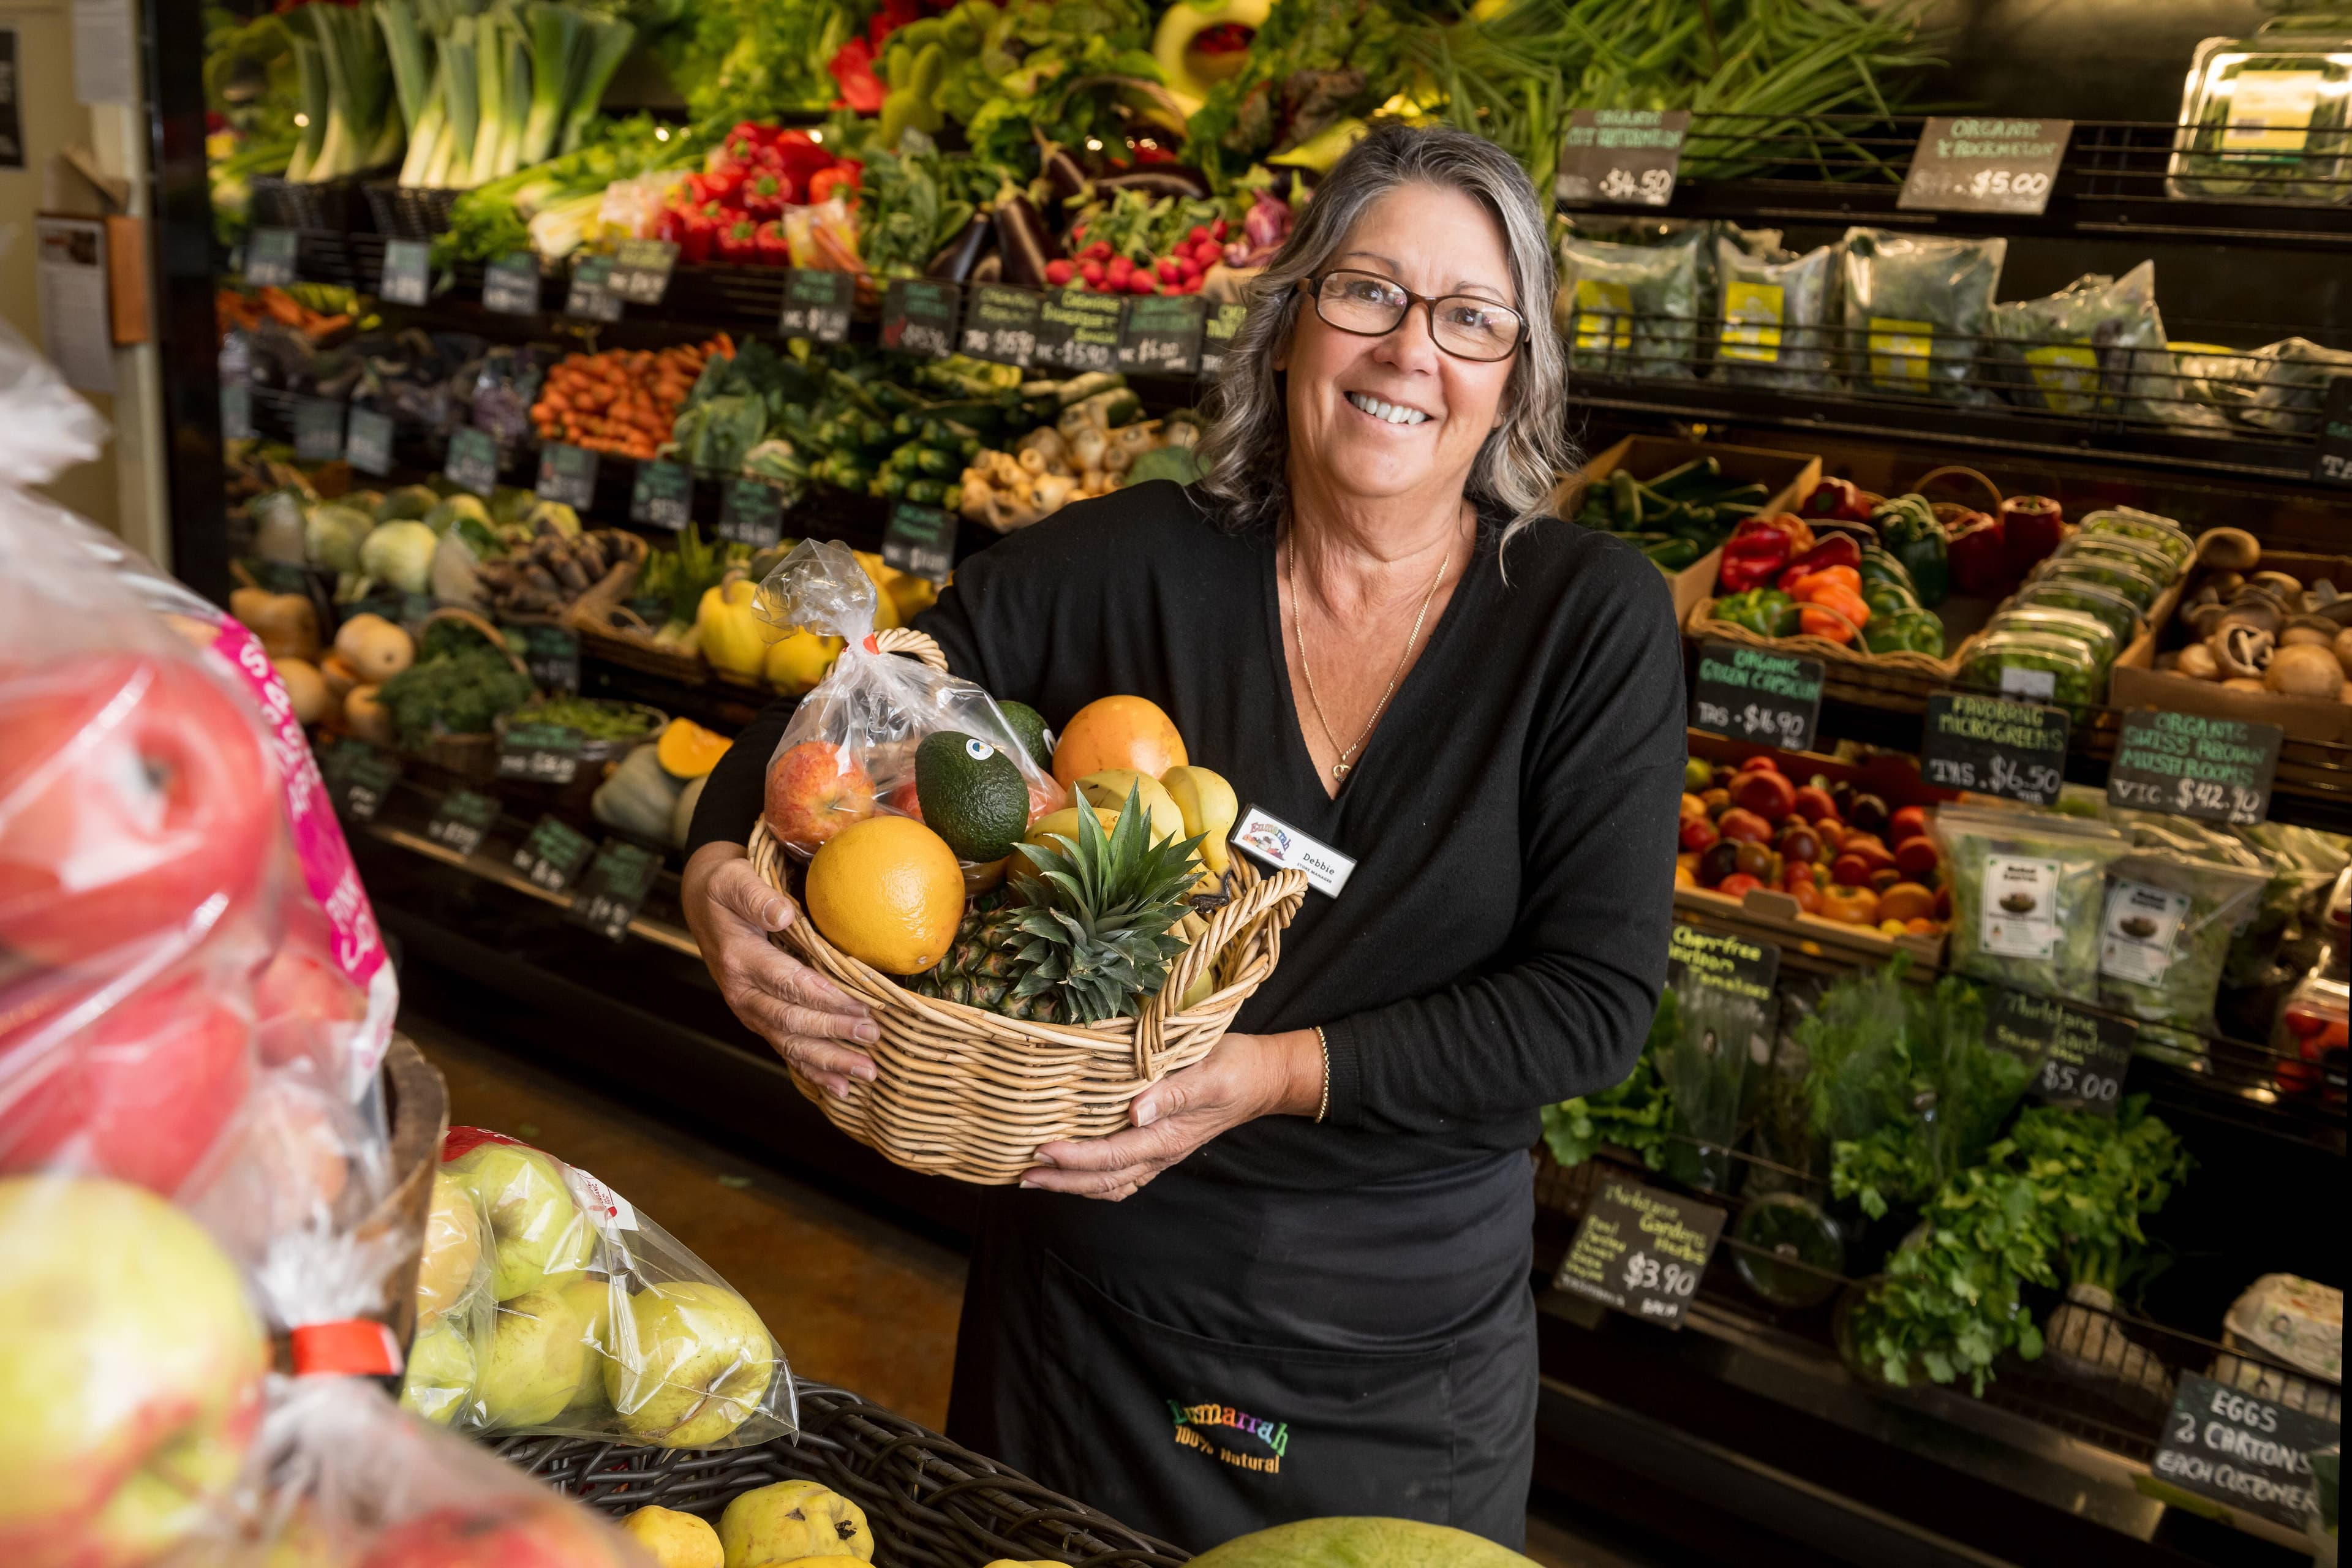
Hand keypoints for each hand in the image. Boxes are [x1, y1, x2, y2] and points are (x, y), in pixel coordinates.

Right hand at [681, 841, 877, 1098]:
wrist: (705, 904)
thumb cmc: (727, 889)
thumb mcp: (735, 881)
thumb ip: (757, 897)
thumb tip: (783, 915)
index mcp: (740, 959)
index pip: (787, 982)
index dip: (825, 996)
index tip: (861, 1003)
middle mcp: (742, 992)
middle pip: (791, 1020)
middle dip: (833, 1031)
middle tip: (873, 1034)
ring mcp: (750, 1010)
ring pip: (790, 1042)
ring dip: (829, 1061)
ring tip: (867, 1073)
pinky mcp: (759, 1018)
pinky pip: (786, 1049)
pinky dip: (813, 1070)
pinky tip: (840, 1087)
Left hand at [1021, 1028, 1323, 1200]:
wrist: (1263, 1077)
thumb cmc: (1236, 1068)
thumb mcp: (1209, 1072)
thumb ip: (1173, 1092)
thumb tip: (1135, 1110)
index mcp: (1168, 1136)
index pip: (1112, 1154)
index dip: (1074, 1157)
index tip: (1041, 1150)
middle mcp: (1160, 1153)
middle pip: (1104, 1179)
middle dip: (1062, 1180)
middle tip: (1021, 1173)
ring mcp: (1160, 1154)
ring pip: (1110, 1182)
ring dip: (1072, 1184)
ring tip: (1035, 1177)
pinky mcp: (1159, 1145)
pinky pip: (1121, 1174)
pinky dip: (1092, 1178)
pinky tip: (1071, 1170)